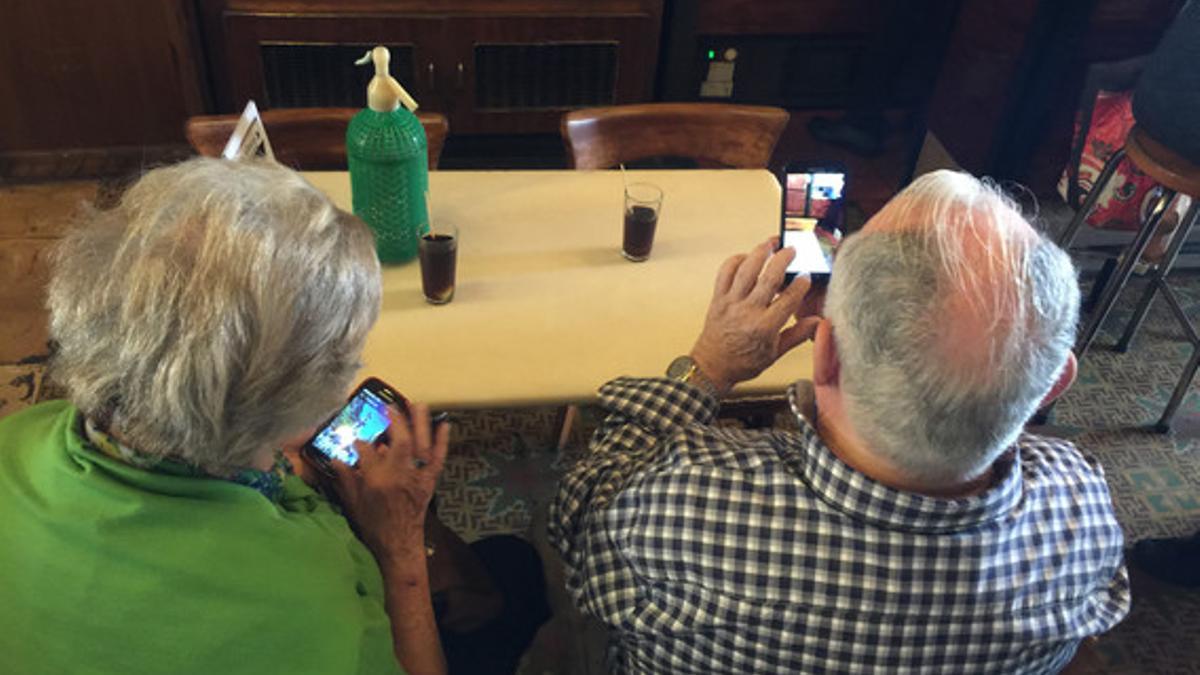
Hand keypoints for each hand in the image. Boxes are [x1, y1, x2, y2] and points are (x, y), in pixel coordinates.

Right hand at [329, 403, 449, 564]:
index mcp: (377, 482)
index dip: (362, 443)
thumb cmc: (374, 526)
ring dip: (420, 424)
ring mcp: (417, 478)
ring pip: (420, 446)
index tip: (357, 438)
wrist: (399, 545)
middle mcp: (399, 477)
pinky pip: (438, 459)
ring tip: (417, 404)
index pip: (368, 452)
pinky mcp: (429, 482)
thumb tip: (336, 460)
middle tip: (389, 406)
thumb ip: (345, 480)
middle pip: (399, 443)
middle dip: (395, 421)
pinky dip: (442, 441)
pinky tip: (445, 424)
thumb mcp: (353, 504)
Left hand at [690, 238, 821, 392]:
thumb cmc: (743, 362)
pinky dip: (735, 261)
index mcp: (764, 327)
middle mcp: (747, 312)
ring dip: (759, 252)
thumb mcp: (775, 353)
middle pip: (769, 277)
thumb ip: (797, 334)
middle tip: (791, 250)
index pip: (788, 299)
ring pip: (746, 270)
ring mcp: (731, 303)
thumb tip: (818, 322)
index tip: (806, 277)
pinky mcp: (718, 298)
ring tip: (770, 243)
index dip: (800, 285)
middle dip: (783, 259)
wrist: (712, 366)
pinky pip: (725, 273)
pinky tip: (746, 257)